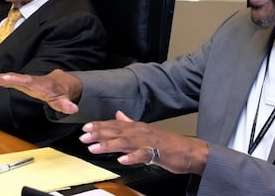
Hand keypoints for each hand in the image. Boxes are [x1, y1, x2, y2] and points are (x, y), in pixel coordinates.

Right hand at [0, 69, 82, 113]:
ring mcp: (22, 81)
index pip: (26, 80)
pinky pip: (4, 81)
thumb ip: (67, 104)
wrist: (60, 83)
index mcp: (38, 83)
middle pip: (11, 77)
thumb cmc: (61, 92)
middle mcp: (28, 80)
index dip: (15, 79)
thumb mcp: (65, 100)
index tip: (4, 79)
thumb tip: (73, 109)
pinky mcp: (18, 83)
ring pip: (5, 78)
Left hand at [80, 111, 207, 174]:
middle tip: (83, 136)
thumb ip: (131, 123)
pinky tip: (121, 159)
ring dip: (109, 144)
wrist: (190, 151)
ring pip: (126, 142)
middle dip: (99, 133)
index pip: (115, 124)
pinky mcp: (158, 153)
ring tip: (95, 148)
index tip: (85, 128)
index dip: (100, 125)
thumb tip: (118, 114)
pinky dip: (131, 157)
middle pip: (116, 131)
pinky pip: (143, 155)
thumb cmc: (168, 144)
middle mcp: (141, 132)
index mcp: (138, 127)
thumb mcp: (147, 131)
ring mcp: (149, 142)